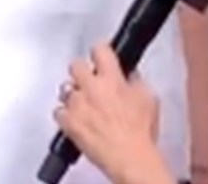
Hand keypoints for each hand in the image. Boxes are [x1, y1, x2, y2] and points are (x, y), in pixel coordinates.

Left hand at [53, 43, 167, 183]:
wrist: (129, 157)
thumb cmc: (139, 132)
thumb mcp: (149, 98)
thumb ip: (136, 82)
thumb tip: (130, 77)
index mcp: (112, 77)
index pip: (100, 49)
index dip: (100, 50)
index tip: (100, 54)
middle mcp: (91, 87)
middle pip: (75, 65)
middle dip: (81, 70)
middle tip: (87, 78)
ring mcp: (77, 104)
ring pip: (64, 88)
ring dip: (72, 94)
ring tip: (82, 102)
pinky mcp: (68, 123)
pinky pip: (58, 112)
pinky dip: (64, 115)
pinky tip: (74, 119)